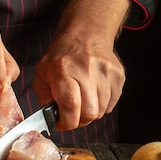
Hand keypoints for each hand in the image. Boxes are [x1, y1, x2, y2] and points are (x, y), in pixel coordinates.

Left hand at [33, 0, 130, 129]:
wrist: (85, 36)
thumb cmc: (60, 57)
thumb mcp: (41, 75)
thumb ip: (44, 100)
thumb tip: (53, 120)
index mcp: (63, 70)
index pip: (70, 105)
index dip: (66, 122)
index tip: (61, 124)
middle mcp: (87, 70)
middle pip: (89, 113)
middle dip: (79, 121)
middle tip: (72, 115)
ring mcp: (106, 72)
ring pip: (102, 111)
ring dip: (90, 113)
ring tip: (81, 100)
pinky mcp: (118, 75)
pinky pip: (111, 104)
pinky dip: (101, 105)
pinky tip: (92, 93)